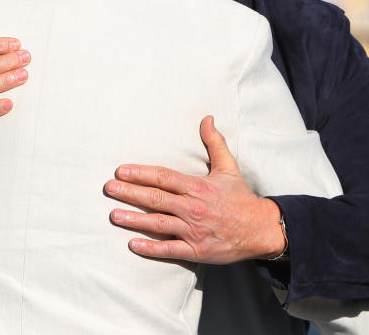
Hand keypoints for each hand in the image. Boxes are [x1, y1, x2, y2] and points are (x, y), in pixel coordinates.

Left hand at [104, 116, 285, 263]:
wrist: (260, 229)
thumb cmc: (241, 198)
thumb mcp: (229, 167)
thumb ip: (215, 143)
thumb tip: (207, 119)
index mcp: (198, 187)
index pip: (164, 177)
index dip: (141, 173)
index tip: (121, 171)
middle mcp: (193, 208)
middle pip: (156, 198)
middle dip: (130, 193)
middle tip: (108, 188)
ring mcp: (193, 230)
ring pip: (158, 223)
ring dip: (134, 219)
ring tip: (114, 215)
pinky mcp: (196, 250)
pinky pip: (170, 249)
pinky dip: (151, 248)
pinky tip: (132, 244)